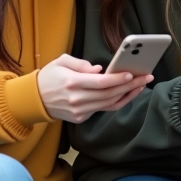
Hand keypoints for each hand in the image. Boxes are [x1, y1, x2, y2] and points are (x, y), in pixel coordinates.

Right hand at [37, 54, 151, 123]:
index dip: (117, 79)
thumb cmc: (49, 76)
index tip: (132, 73)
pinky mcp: (80, 118)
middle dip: (130, 85)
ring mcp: (79, 111)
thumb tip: (100, 70)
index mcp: (72, 83)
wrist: (34, 99)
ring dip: (128, 95)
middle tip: (147, 77)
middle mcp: (76, 99)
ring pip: (109, 104)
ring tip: (142, 85)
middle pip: (109, 94)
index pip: (100, 82)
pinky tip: (128, 93)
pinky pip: (103, 110)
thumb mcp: (61, 61)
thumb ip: (81, 63)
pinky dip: (118, 102)